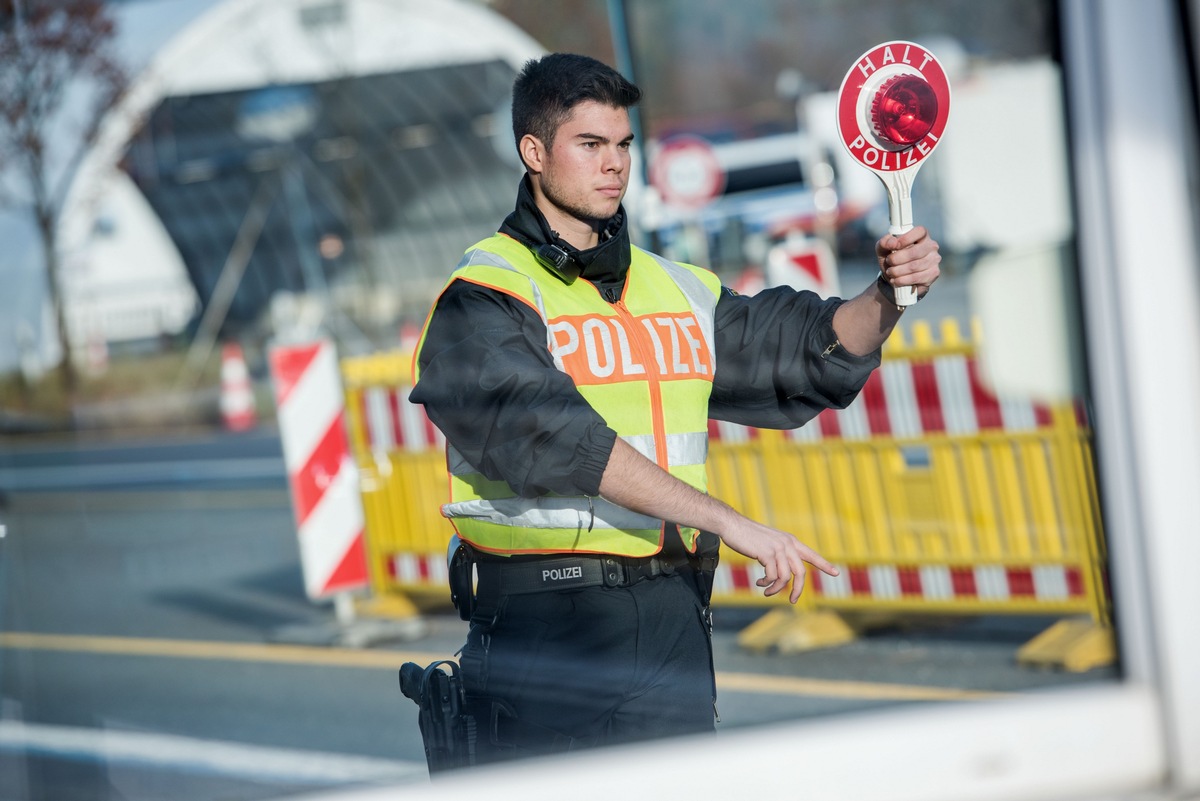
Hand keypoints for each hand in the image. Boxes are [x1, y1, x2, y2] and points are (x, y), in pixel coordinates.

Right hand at [717, 518, 838, 603]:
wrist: (733, 525)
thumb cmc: (748, 535)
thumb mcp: (769, 542)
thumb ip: (780, 554)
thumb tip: (784, 573)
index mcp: (790, 541)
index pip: (811, 555)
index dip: (824, 565)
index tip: (836, 573)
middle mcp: (787, 544)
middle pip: (800, 572)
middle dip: (798, 590)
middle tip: (792, 600)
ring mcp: (777, 548)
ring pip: (785, 577)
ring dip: (776, 588)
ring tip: (767, 591)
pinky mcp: (766, 554)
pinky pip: (772, 576)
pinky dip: (766, 584)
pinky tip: (759, 583)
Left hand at [877, 225, 940, 299]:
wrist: (896, 277)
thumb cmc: (892, 258)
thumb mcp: (884, 249)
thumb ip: (884, 242)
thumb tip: (892, 242)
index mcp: (921, 235)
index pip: (920, 231)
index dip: (906, 238)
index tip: (893, 246)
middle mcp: (931, 246)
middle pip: (915, 252)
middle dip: (897, 259)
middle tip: (889, 262)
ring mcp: (934, 260)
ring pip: (914, 266)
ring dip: (898, 271)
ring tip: (890, 272)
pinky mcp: (933, 273)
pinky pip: (917, 278)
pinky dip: (903, 280)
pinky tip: (896, 280)